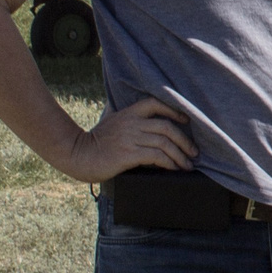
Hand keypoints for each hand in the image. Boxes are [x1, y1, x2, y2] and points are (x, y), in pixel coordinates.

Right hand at [59, 98, 193, 182]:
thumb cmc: (95, 142)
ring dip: (180, 155)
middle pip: (167, 127)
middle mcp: (131, 123)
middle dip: (185, 141)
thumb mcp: (111, 122)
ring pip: (164, 143)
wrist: (77, 155)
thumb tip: (140, 119)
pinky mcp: (128, 154)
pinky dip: (169, 163)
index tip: (186, 121)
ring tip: (187, 165)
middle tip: (194, 153)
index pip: (156, 104)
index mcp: (128, 113)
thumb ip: (125, 118)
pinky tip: (173, 169)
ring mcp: (130, 138)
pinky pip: (156, 156)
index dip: (174, 111)